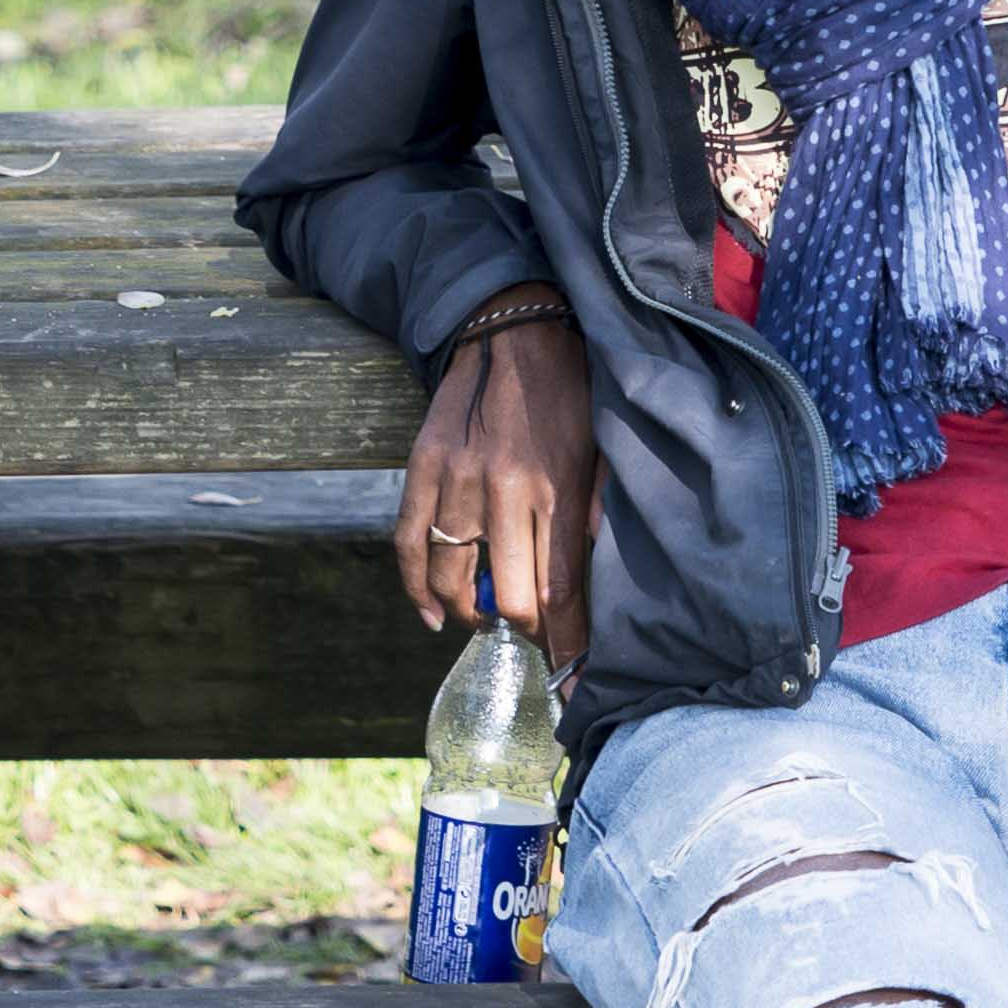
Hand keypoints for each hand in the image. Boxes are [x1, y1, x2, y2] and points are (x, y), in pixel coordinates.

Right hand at [400, 305, 595, 676]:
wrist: (511, 330)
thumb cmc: (567, 393)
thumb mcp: (600, 450)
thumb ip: (597, 515)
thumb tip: (594, 584)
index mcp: (558, 487)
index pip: (561, 588)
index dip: (565, 641)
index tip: (570, 677)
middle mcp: (506, 489)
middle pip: (510, 593)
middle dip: (521, 628)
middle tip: (526, 632)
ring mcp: (458, 480)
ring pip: (454, 577)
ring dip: (471, 611)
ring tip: (485, 617)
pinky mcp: (423, 468)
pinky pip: (408, 543)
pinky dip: (416, 588)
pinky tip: (431, 614)